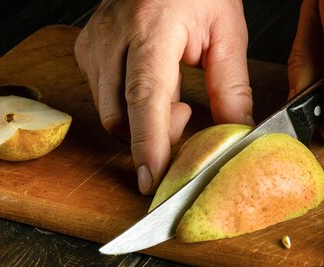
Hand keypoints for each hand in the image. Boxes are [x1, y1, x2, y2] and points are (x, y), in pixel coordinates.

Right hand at [74, 0, 253, 193]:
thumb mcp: (227, 30)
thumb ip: (232, 87)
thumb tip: (236, 135)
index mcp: (151, 28)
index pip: (145, 98)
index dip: (149, 144)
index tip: (153, 179)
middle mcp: (113, 37)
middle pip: (120, 117)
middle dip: (152, 136)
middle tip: (187, 113)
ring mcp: (94, 44)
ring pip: (109, 113)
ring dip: (142, 121)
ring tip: (172, 95)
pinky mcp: (87, 50)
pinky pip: (104, 98)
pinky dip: (129, 106)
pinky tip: (151, 86)